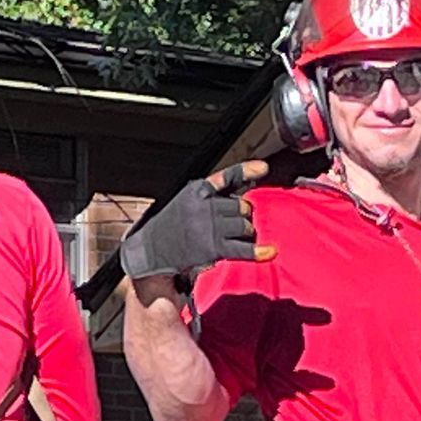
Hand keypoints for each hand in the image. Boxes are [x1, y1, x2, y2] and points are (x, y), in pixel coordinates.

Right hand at [120, 160, 275, 281]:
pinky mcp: (213, 248)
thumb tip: (245, 197)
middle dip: (243, 215)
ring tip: (232, 238)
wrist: (151, 249)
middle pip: (242, 206)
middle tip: (233, 224)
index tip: (263, 169)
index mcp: (197, 190)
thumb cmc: (171, 225)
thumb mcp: (186, 200)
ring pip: (246, 226)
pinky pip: (243, 248)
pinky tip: (269, 251)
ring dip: (245, 233)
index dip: (247, 170)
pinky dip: (258, 252)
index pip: (227, 177)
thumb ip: (212, 194)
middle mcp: (205, 206)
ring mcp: (210, 226)